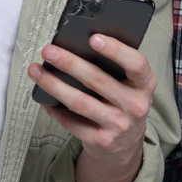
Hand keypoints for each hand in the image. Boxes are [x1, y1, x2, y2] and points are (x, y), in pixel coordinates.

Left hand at [26, 33, 155, 164]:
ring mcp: (118, 125)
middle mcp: (135, 106)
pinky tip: (43, 99)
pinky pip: (72, 122)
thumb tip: (77, 46)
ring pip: (80, 102)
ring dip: (53, 85)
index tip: (93, 38)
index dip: (116, 50)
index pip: (136, 64)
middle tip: (49, 51)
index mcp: (145, 85)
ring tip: (36, 71)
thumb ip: (115, 67)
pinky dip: (54, 109)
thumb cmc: (123, 102)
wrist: (126, 143)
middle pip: (98, 80)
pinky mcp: (101, 141)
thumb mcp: (130, 85)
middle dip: (69, 63)